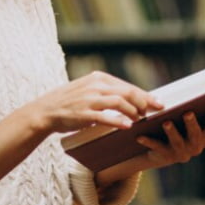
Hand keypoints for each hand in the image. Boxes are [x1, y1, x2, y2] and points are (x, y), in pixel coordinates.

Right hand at [33, 71, 162, 134]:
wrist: (46, 110)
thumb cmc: (70, 102)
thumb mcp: (88, 89)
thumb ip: (107, 91)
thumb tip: (131, 97)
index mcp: (98, 78)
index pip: (128, 86)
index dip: (145, 95)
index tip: (158, 103)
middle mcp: (95, 86)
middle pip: (127, 92)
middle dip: (144, 102)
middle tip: (153, 112)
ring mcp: (89, 99)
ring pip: (119, 102)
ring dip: (133, 112)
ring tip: (141, 119)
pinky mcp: (83, 114)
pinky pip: (105, 117)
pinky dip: (118, 121)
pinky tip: (128, 126)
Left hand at [135, 103, 204, 167]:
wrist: (162, 151)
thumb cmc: (179, 126)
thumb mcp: (186, 118)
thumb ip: (192, 108)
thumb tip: (194, 88)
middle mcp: (196, 146)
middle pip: (196, 135)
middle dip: (192, 124)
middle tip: (188, 112)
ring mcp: (182, 153)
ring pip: (177, 142)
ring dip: (172, 131)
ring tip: (166, 122)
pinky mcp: (166, 156)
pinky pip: (157, 147)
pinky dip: (148, 141)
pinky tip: (140, 135)